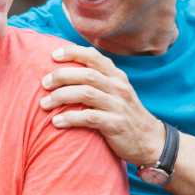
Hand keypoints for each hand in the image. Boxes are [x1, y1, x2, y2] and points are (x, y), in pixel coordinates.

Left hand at [40, 45, 165, 166]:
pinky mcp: (116, 125)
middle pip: (86, 74)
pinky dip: (70, 118)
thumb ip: (99, 80)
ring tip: (44, 103)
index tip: (54, 55)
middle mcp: (118, 87)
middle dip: (61, 76)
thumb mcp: (117, 92)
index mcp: (117, 76)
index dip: (73, 52)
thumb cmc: (125, 114)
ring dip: (61, 97)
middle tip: (44, 83)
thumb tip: (68, 70)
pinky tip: (56, 122)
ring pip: (86, 93)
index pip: (94, 57)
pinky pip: (89, 118)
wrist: (150, 141)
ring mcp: (119, 106)